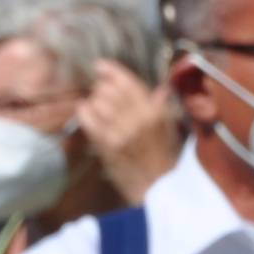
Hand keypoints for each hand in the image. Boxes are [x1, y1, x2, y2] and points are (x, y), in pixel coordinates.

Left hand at [76, 60, 180, 201]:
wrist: (157, 186)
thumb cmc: (165, 157)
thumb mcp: (169, 127)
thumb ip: (162, 106)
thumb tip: (159, 90)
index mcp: (155, 112)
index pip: (128, 82)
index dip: (111, 70)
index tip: (100, 66)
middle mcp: (138, 119)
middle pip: (109, 90)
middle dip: (101, 87)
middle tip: (101, 91)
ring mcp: (121, 132)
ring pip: (97, 102)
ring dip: (94, 100)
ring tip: (96, 104)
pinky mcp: (107, 146)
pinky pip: (88, 120)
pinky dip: (84, 112)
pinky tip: (86, 112)